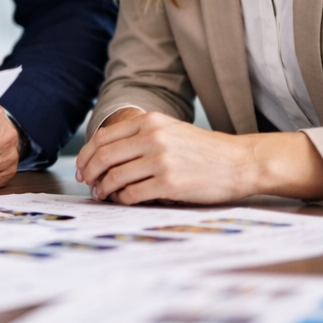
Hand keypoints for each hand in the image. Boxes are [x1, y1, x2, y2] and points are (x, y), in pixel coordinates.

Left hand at [75, 108, 322, 203]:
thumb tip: (104, 155)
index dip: (87, 154)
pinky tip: (123, 201)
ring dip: (104, 189)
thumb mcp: (170, 130)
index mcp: (150, 121)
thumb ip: (141, 135)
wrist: (240, 162)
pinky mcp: (169, 184)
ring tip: (103, 195)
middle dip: (89, 172)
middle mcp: (152, 137)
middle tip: (87, 183)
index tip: (82, 167)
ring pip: (115, 177)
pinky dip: (122, 200)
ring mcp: (160, 161)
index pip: (103, 137)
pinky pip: (132, 194)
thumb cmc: (204, 150)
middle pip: (104, 156)